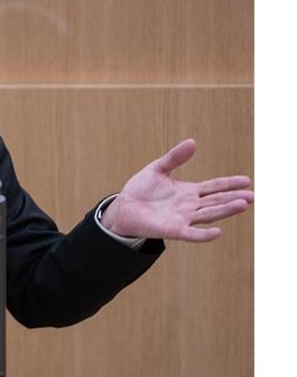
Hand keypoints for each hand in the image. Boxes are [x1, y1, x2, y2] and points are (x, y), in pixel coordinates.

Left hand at [100, 139, 252, 241]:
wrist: (123, 208)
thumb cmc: (140, 189)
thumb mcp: (158, 169)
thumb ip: (174, 157)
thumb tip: (192, 141)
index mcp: (189, 191)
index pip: (214, 187)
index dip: (230, 184)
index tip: (247, 181)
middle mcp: (190, 206)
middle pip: (216, 201)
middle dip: (234, 198)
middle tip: (252, 196)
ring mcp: (183, 218)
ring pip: (209, 214)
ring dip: (225, 210)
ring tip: (243, 204)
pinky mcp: (173, 230)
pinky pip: (191, 233)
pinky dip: (204, 234)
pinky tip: (218, 232)